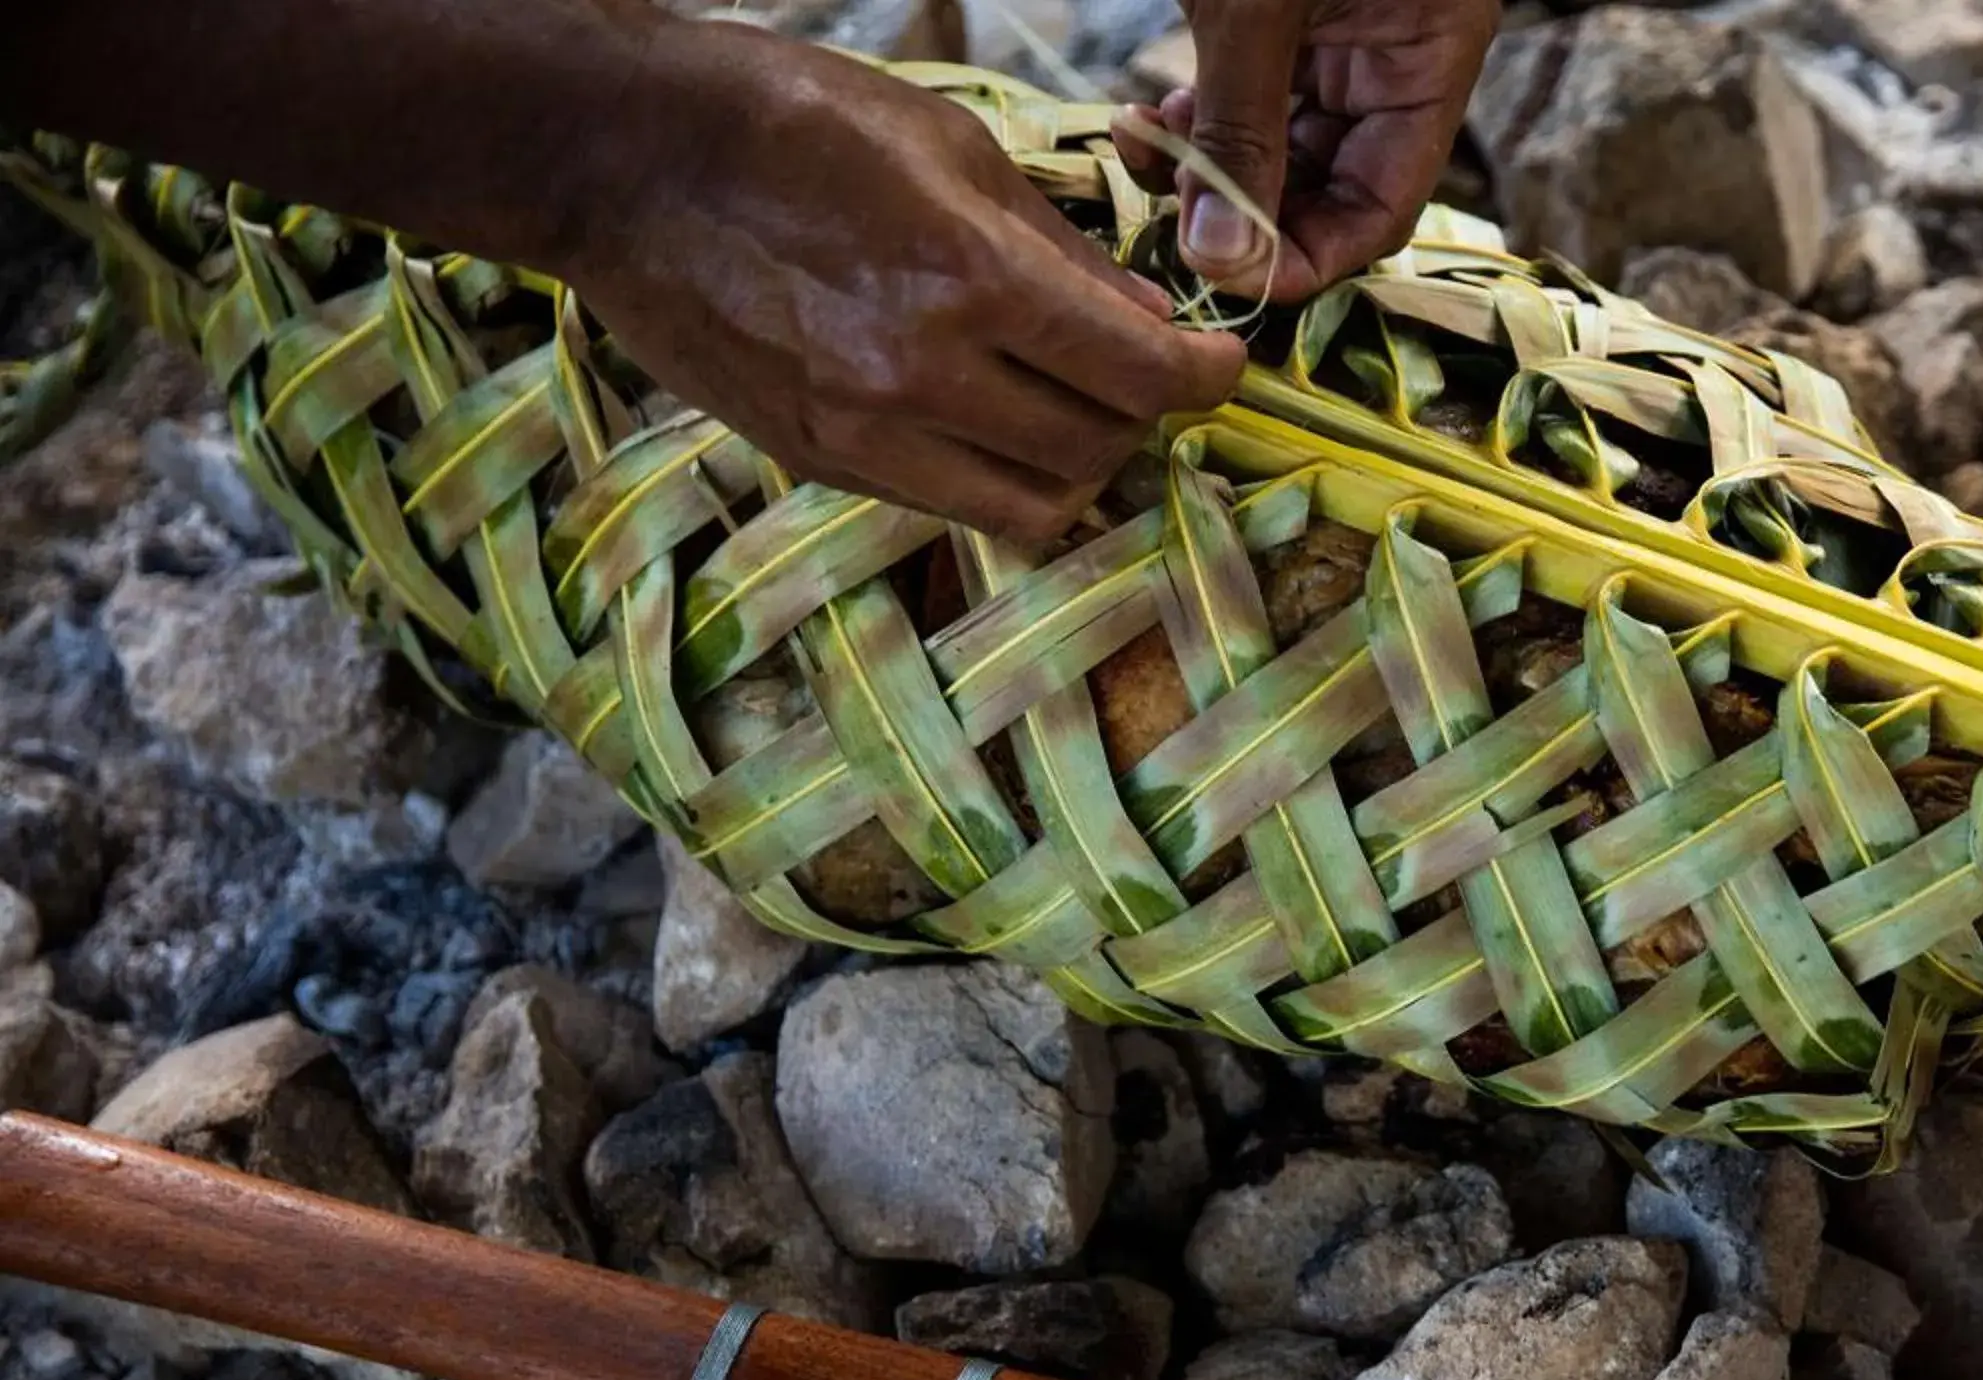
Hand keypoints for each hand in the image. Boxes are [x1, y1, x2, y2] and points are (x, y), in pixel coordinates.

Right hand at [559, 25, 1243, 540]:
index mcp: (971, 280)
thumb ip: (1061, 250)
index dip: (1205, 377)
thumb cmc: (788, 121)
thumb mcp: (951, 146)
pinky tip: (986, 422)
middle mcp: (923, 378)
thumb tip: (1147, 324)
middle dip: (1139, 418)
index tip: (1218, 365)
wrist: (619, 162)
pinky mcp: (818, 463)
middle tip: (1133, 373)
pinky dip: (995, 479)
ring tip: (1064, 409)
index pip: (1141, 377)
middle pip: (1099, 454)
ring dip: (1074, 468)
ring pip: (1033, 510)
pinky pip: (949, 508)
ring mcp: (865, 435)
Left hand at [1114, 0, 1502, 301]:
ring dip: (1213, 171)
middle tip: (1171, 215)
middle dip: (1249, 214)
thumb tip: (1227, 266)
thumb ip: (1240, 137)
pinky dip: (1201, 122)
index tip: (1231, 276)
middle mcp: (1393, 53)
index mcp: (1431, 49)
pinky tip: (1154, 116)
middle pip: (1334, 188)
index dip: (1311, 258)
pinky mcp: (1286, 15)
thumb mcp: (1253, 10)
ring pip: (1285, 150)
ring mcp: (1341, 33)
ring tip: (1151, 149)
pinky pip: (1253, 98)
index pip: (1386, 206)